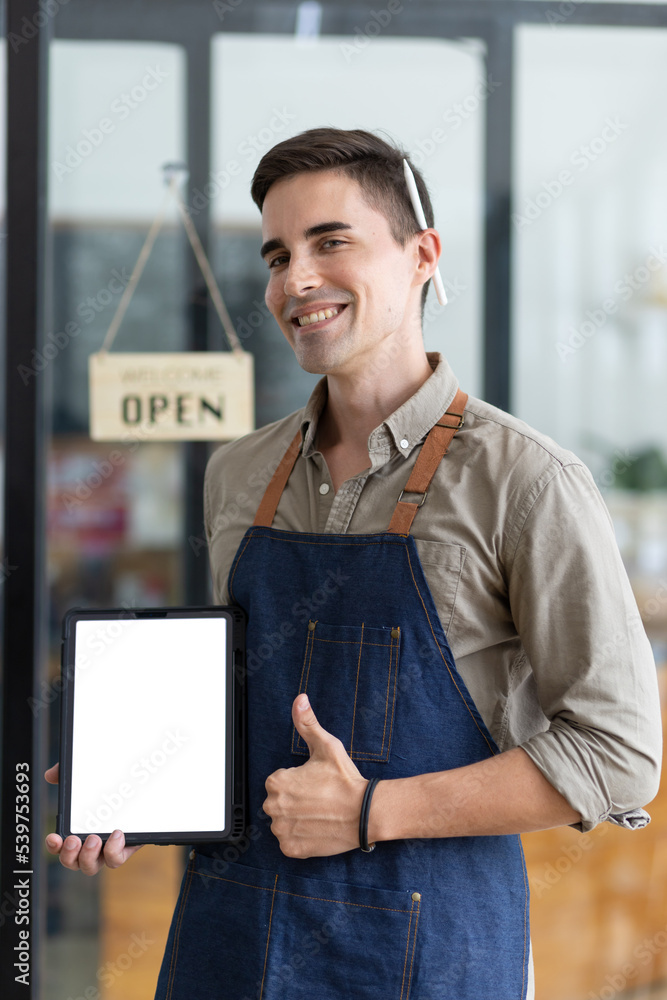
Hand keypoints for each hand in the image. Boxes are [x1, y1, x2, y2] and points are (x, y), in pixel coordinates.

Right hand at [43, 763, 142, 874]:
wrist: (141, 788)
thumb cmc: (108, 786)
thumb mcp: (87, 777)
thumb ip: (67, 775)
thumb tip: (51, 775)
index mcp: (77, 831)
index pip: (59, 846)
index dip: (53, 845)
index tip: (54, 837)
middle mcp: (89, 845)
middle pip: (73, 862)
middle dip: (69, 854)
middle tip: (73, 839)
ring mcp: (106, 849)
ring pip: (91, 867)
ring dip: (88, 856)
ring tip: (93, 838)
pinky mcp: (125, 848)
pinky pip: (115, 860)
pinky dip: (113, 851)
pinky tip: (117, 834)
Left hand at [263, 694, 367, 857]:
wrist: (364, 812)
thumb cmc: (345, 780)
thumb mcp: (326, 746)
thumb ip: (307, 723)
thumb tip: (299, 699)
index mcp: (277, 782)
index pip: (279, 780)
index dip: (298, 780)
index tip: (315, 783)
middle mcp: (273, 807)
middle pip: (279, 802)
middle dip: (295, 800)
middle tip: (319, 798)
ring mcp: (282, 830)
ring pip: (283, 822)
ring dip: (297, 819)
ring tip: (320, 813)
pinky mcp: (292, 849)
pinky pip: (289, 842)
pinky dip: (301, 837)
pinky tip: (317, 828)